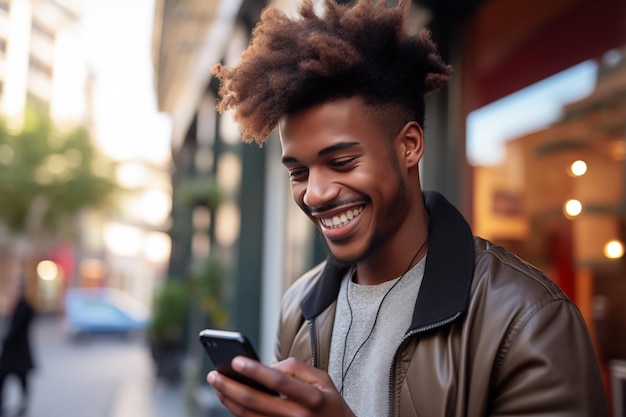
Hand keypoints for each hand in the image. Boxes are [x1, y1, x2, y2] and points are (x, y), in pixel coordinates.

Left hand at [207, 356, 355, 416]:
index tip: (235, 360)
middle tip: (214, 375)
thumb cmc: (329, 404)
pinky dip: (237, 412)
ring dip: (228, 400)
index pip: (278, 382)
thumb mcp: (322, 379)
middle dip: (230, 387)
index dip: (255, 370)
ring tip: (217, 385)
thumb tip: (267, 367)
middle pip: (256, 402)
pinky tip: (229, 400)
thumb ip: (296, 368)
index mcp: (311, 398)